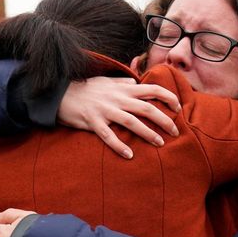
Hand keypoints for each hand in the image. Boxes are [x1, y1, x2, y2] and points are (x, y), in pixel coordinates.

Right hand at [58, 77, 181, 158]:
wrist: (59, 93)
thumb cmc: (85, 89)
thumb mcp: (105, 81)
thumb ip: (122, 82)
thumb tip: (136, 82)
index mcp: (123, 89)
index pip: (152, 89)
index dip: (168, 97)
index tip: (178, 108)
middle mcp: (117, 99)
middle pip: (147, 109)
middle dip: (165, 121)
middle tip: (175, 132)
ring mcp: (105, 110)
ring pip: (132, 122)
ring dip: (148, 134)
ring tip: (160, 144)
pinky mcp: (92, 121)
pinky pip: (108, 135)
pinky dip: (119, 146)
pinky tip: (130, 155)